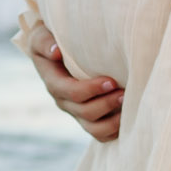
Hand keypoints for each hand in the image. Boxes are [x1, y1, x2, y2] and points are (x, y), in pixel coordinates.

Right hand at [27, 22, 121, 140]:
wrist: (55, 52)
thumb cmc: (51, 40)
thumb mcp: (41, 36)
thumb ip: (45, 43)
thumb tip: (56, 52)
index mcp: (54, 84)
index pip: (71, 93)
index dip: (91, 90)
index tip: (111, 81)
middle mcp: (65, 102)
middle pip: (85, 112)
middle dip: (106, 104)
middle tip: (124, 92)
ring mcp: (77, 112)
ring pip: (94, 129)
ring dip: (112, 121)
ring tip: (127, 105)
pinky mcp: (89, 118)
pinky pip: (102, 134)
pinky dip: (115, 130)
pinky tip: (129, 117)